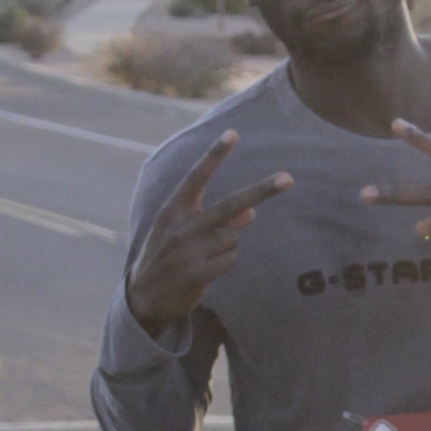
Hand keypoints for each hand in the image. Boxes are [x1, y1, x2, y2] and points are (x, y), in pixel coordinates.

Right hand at [126, 131, 291, 330]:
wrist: (142, 296)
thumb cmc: (168, 255)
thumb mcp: (183, 232)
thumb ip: (215, 220)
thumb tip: (251, 214)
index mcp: (173, 209)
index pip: (197, 177)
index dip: (214, 155)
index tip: (233, 133)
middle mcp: (181, 226)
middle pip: (231, 205)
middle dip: (262, 191)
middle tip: (288, 178)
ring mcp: (189, 251)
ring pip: (234, 237)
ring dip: (227, 245)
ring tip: (204, 256)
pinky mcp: (196, 274)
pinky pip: (231, 260)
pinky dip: (224, 263)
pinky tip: (205, 270)